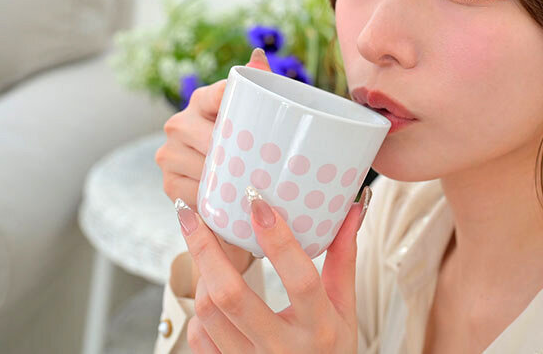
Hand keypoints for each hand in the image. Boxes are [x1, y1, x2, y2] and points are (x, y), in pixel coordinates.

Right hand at [156, 48, 272, 281]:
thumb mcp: (256, 116)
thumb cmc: (247, 144)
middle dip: (239, 153)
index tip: (260, 120)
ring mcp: (169, 153)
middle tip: (268, 164)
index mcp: (203, 99)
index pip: (219, 94)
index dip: (239, 105)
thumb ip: (260, 84)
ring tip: (253, 183)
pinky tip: (230, 199)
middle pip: (211, 137)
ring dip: (227, 178)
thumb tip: (259, 56)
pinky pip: (193, 192)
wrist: (231, 185)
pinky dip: (213, 197)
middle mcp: (179, 122)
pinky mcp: (168, 183)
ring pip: (203, 166)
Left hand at [174, 185, 371, 352]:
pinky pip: (200, 336)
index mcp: (320, 327)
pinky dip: (201, 308)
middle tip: (193, 214)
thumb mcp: (345, 308)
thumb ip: (343, 259)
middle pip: (232, 295)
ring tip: (204, 247)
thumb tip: (350, 210)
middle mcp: (283, 348)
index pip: (301, 278)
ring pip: (209, 312)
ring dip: (202, 274)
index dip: (278, 239)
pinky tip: (210, 291)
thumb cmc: (331, 350)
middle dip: (207, 249)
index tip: (258, 202)